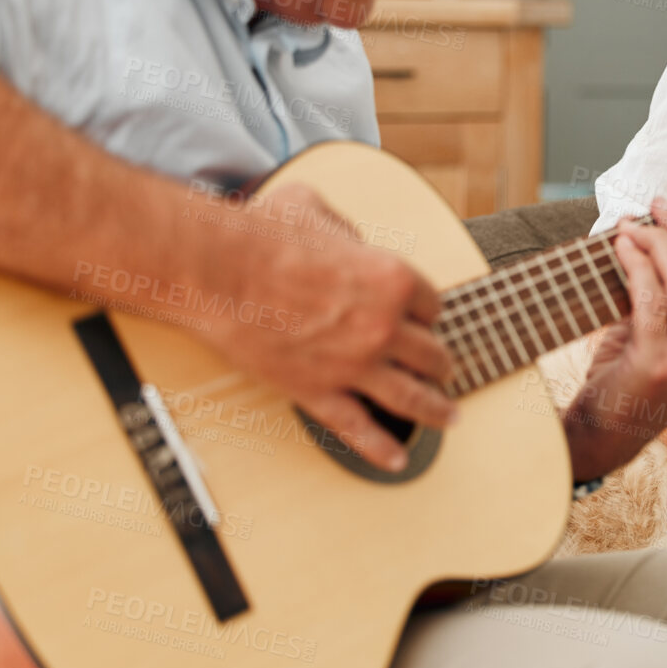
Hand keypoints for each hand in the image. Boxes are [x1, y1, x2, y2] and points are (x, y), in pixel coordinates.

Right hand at [194, 183, 453, 471]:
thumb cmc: (262, 232)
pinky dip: (381, 448)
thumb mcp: (318, 207)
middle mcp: (383, 326)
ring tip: (450, 415)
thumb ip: (345, 228)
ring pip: (412, 397)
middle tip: (442, 367)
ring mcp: (353, 364)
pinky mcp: (318, 391)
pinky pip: (358, 428)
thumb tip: (350, 241)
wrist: (216, 270)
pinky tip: (398, 459)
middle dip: (439, 360)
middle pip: (432, 353)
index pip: (432, 304)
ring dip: (437, 408)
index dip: (426, 311)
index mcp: (392, 278)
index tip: (421, 317)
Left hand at [561, 200, 666, 480]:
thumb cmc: (627, 383)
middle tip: (648, 213)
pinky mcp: (656, 362)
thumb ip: (664, 297)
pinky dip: (635, 264)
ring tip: (625, 230)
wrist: (604, 437)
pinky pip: (650, 297)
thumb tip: (645, 237)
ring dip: (651, 243)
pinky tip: (620, 250)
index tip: (664, 212)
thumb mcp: (659, 338)